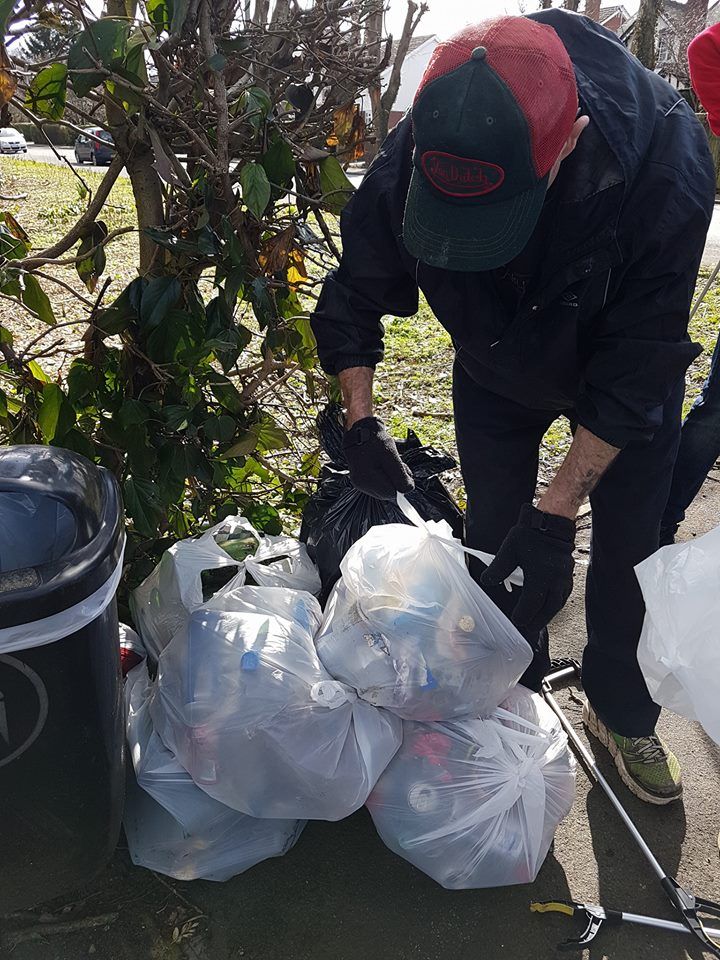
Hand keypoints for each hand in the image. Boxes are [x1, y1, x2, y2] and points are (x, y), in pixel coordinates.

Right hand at [343, 416, 414, 499]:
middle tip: (395, 464)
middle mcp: (361, 485)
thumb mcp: (391, 455)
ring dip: (391, 478)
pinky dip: (385, 476)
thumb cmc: (373, 440)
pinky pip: (379, 484)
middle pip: (388, 493)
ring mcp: (360, 483)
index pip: (392, 493)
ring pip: (384, 489)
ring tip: (388, 462)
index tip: (401, 468)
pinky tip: (383, 465)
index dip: (400, 482)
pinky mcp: (362, 480)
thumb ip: (400, 476)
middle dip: (396, 480)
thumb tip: (408, 489)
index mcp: (366, 480)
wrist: (360, 430)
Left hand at [480, 504, 574, 634]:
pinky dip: (556, 603)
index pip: (531, 604)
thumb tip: (486, 581)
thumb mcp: (508, 550)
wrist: (551, 521)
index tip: (516, 621)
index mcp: (541, 576)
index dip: (523, 615)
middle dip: (538, 620)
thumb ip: (497, 569)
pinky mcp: (569, 573)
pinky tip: (551, 604)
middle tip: (529, 629)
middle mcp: (555, 580)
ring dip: (548, 613)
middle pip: (548, 608)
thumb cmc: (530, 535)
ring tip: (539, 621)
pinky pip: (564, 594)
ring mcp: (565, 577)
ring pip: (558, 603)